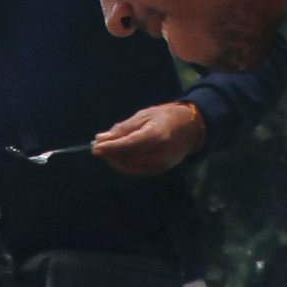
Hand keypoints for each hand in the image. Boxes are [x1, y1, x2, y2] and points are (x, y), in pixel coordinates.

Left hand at [89, 100, 206, 176]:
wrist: (190, 128)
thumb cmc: (166, 117)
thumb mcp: (144, 115)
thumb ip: (123, 128)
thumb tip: (101, 138)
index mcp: (157, 135)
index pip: (128, 145)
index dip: (110, 148)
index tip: (95, 147)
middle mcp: (159, 153)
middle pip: (127, 158)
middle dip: (109, 154)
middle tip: (97, 146)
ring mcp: (160, 164)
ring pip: (129, 167)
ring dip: (114, 160)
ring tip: (105, 149)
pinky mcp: (158, 170)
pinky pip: (135, 169)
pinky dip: (123, 163)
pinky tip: (117, 155)